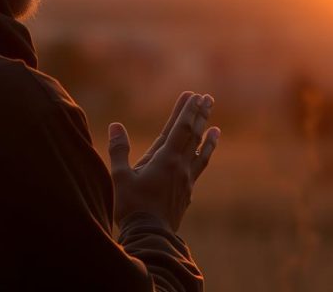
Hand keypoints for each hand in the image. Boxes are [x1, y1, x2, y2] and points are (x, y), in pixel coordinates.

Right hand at [108, 92, 219, 231]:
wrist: (151, 237)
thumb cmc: (132, 207)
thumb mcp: (120, 177)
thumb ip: (119, 150)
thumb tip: (115, 126)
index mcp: (166, 159)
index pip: (180, 128)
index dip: (187, 110)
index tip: (194, 95)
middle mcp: (180, 167)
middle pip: (194, 135)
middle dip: (200, 115)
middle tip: (207, 98)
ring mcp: (186, 180)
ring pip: (201, 152)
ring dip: (208, 137)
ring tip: (216, 126)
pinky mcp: (187, 193)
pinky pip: (199, 169)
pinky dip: (204, 157)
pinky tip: (204, 156)